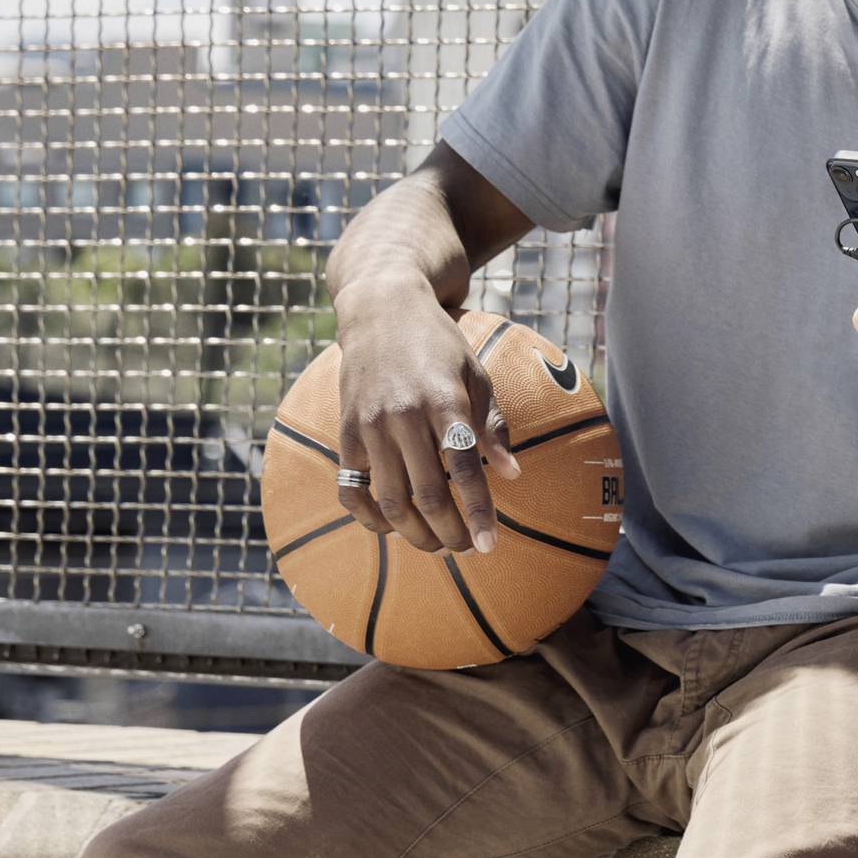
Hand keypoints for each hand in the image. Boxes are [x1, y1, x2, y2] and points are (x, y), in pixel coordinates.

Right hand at [331, 279, 522, 553]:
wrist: (381, 309)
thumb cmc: (439, 344)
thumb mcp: (476, 374)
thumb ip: (492, 426)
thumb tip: (511, 475)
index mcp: (444, 400)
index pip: (463, 468)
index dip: (477, 511)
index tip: (490, 544)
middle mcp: (404, 415)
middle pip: (427, 493)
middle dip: (449, 532)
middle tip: (465, 548)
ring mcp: (371, 424)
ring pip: (390, 499)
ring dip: (414, 533)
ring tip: (436, 545)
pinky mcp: (347, 430)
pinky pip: (352, 488)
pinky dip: (370, 517)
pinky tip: (390, 527)